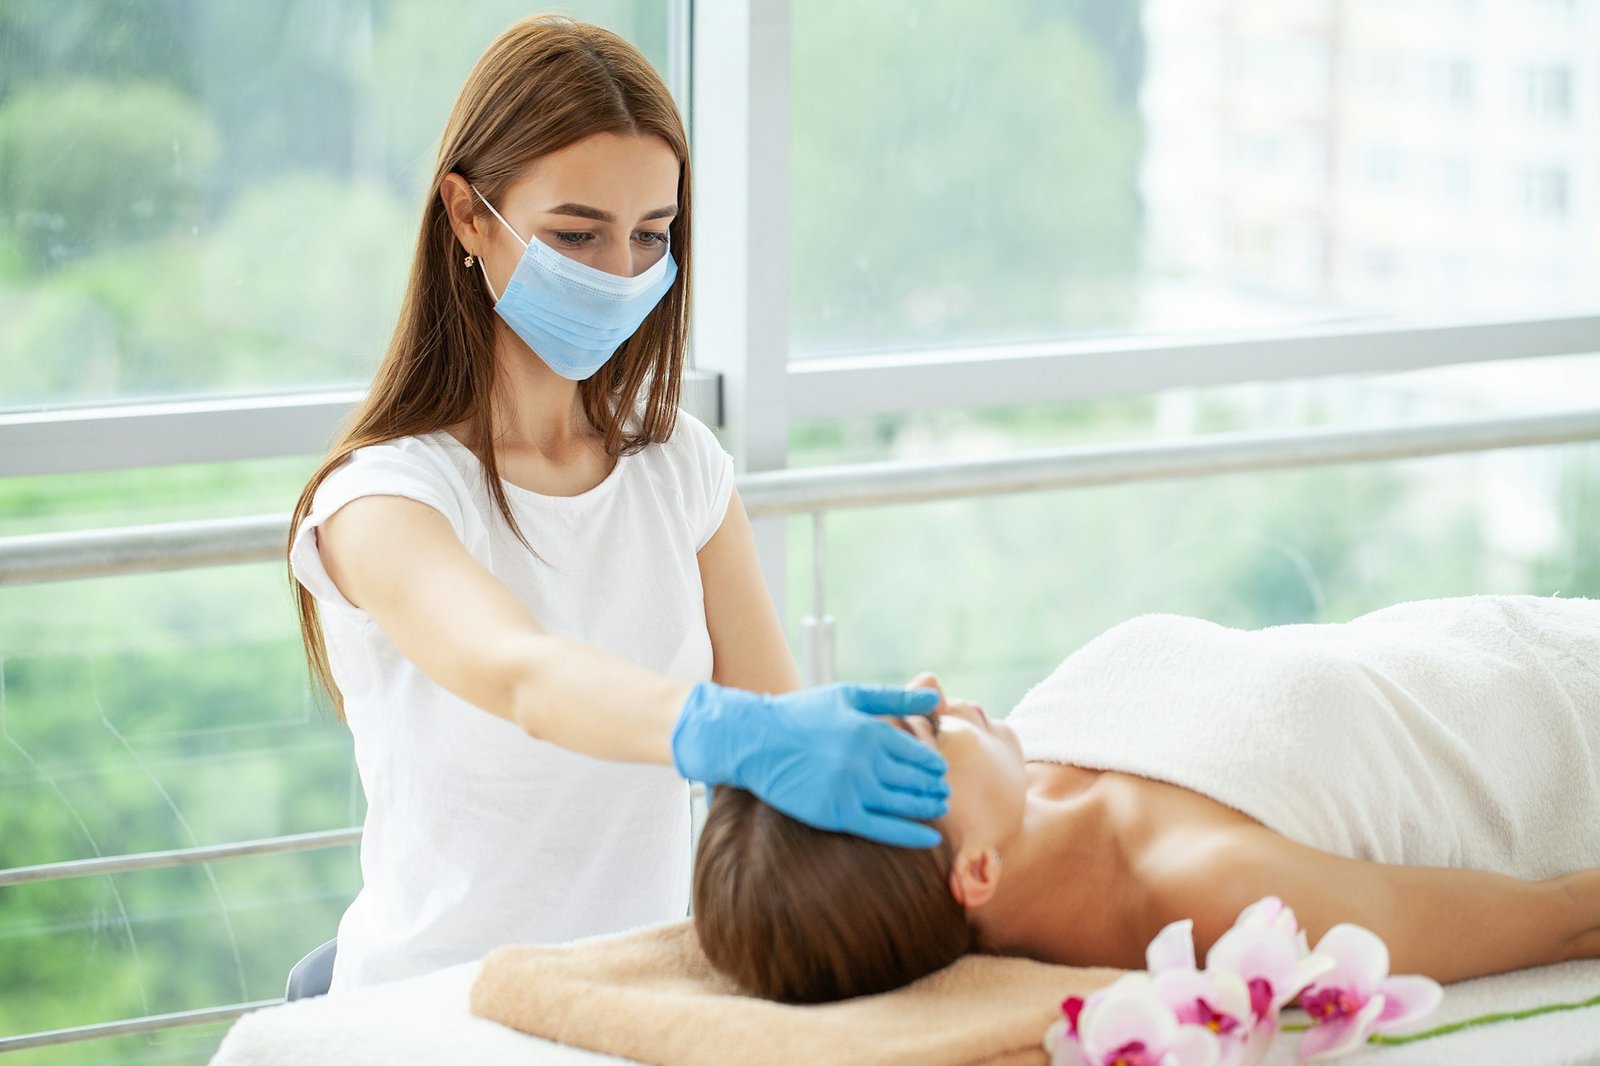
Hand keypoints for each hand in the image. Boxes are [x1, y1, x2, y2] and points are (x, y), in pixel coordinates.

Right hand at [671, 681, 949, 846]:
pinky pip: (882, 828)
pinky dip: (910, 835)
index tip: (940, 769)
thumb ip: (895, 698)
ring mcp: (850, 789)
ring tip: (938, 808)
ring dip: (927, 807)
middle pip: (915, 780)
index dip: (934, 764)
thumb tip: (936, 701)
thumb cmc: (804, 714)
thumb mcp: (850, 696)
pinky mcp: (835, 813)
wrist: (757, 741)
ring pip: (903, 804)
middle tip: (944, 792)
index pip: (918, 753)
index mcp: (871, 731)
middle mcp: (865, 761)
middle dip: (934, 787)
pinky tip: (930, 837)